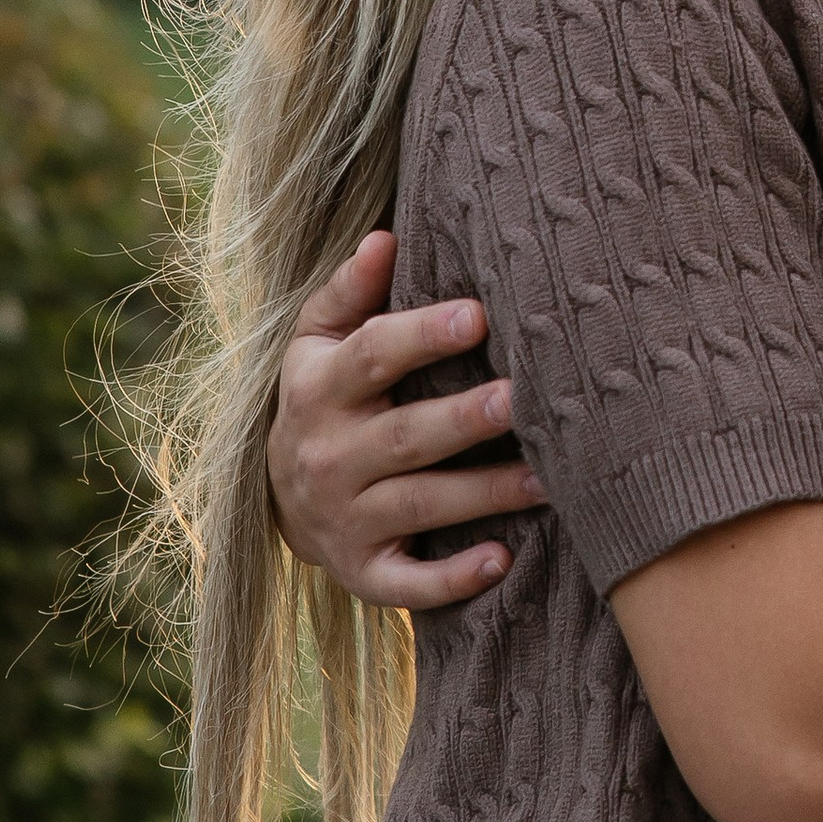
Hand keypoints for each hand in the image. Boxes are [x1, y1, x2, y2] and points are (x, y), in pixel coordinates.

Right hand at [267, 231, 544, 608]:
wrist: (273, 497)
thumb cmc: (324, 394)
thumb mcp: (319, 339)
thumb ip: (352, 289)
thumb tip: (385, 237)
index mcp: (320, 388)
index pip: (372, 356)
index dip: (422, 336)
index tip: (478, 314)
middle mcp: (328, 455)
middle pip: (405, 436)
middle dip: (466, 418)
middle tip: (526, 398)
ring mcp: (344, 519)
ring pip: (419, 507)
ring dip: (484, 495)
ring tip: (548, 478)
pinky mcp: (361, 571)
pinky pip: (404, 584)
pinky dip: (450, 579)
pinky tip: (502, 561)